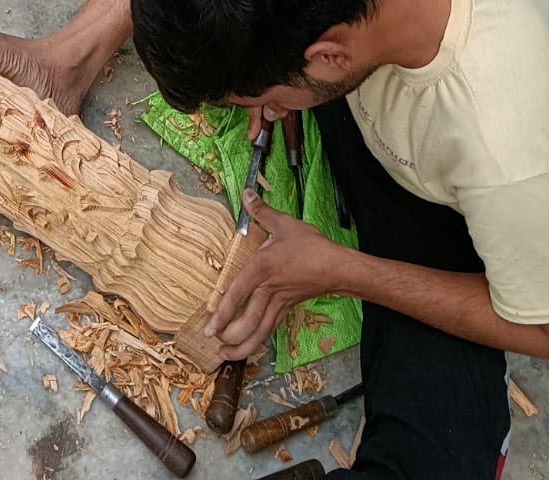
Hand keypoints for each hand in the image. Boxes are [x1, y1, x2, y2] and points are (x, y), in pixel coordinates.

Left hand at [205, 190, 345, 358]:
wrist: (338, 266)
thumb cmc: (311, 246)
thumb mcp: (284, 224)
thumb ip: (262, 211)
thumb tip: (246, 194)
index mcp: (263, 268)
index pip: (237, 293)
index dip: (222, 312)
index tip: (210, 326)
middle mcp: (269, 290)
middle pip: (248, 322)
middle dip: (231, 337)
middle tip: (215, 345)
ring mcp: (280, 302)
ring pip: (260, 331)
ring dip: (244, 346)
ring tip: (228, 354)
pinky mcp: (289, 308)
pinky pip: (271, 328)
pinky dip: (259, 339)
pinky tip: (251, 344)